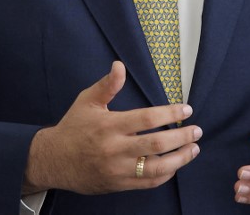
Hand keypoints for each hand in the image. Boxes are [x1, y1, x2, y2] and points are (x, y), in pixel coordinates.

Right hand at [23, 61, 201, 194]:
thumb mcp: (87, 101)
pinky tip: (175, 165)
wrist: (53, 160)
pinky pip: (147, 183)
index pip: (147, 119)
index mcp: (109, 125)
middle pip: (156, 144)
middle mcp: (115, 149)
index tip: (186, 110)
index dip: (170, 114)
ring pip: (156, 168)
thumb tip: (120, 65)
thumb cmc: (73, 127)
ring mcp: (117, 169)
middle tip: (197, 131)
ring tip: (193, 149)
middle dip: (182, 137)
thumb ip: (108, 84)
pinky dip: (165, 174)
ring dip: (180, 159)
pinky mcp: (118, 184)